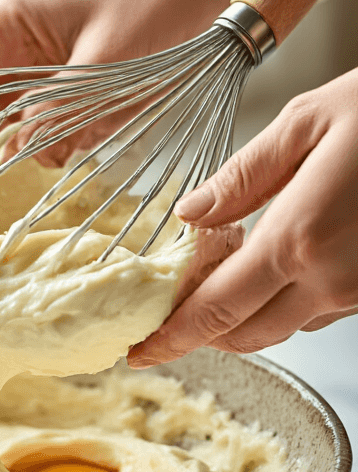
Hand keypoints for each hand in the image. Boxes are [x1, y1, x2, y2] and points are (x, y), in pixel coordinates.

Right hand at [0, 0, 232, 166]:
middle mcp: (6, 46)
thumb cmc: (157, 6)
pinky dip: (23, 162)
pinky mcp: (57, 91)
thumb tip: (21, 161)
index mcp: (3, 23)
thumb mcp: (107, 63)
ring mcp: (31, 69)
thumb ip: (60, 112)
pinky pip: (27, 132)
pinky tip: (20, 196)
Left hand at [128, 67, 357, 364]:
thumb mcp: (308, 119)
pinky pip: (323, 309)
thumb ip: (243, 174)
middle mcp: (331, 279)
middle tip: (167, 319)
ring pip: (286, 327)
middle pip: (247, 335)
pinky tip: (275, 267)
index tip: (139, 351)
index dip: (172, 338)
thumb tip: (190, 214)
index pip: (215, 311)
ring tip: (216, 286)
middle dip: (203, 334)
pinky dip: (287, 300)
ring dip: (246, 317)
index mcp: (299, 238)